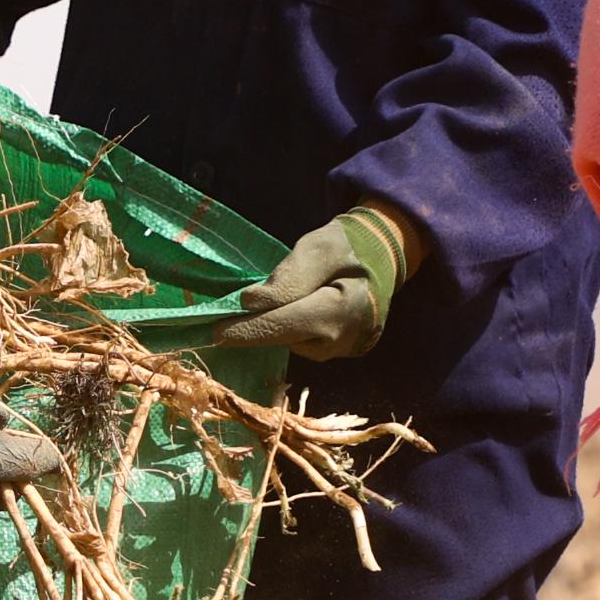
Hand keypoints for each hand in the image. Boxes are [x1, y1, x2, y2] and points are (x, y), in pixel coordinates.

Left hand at [216, 205, 412, 360]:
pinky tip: (288, 311)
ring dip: (272, 326)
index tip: (216, 332)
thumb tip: (252, 302)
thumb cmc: (348, 248)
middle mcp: (342, 340)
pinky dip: (286, 328)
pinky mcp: (337, 351)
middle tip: (218, 325)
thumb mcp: (320, 247)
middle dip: (251, 331)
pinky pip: (301, 342)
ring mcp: (341, 350)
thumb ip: (289, 276)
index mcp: (341, 310)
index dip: (248, 329)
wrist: (383, 260)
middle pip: (284, 337)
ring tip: (271, 303)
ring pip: (291, 341)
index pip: (284, 324)